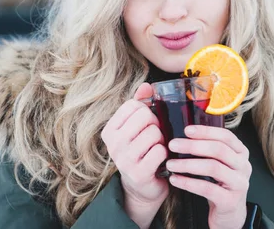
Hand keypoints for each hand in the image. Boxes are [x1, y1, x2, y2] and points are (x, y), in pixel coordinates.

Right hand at [101, 83, 167, 227]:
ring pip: (154, 133)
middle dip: (156, 125)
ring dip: (161, 140)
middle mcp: (113, 144)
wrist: (141, 187)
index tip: (145, 125)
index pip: (134, 105)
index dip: (146, 112)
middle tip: (154, 137)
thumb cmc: (140, 151)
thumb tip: (147, 85)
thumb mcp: (136, 127)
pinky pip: (160, 150)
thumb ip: (140, 104)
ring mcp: (124, 160)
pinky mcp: (138, 173)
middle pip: (145, 116)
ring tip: (155, 149)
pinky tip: (159, 160)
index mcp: (109, 130)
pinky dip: (164, 154)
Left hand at [165, 125, 251, 228]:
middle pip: (219, 150)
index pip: (226, 136)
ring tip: (171, 164)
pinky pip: (207, 188)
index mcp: (241, 153)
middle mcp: (243, 166)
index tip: (186, 130)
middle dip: (192, 145)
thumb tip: (183, 135)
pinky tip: (175, 179)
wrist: (229, 214)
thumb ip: (208, 149)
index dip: (206, 131)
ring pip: (213, 167)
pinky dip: (188, 182)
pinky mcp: (230, 201)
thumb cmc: (220, 184)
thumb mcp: (218, 164)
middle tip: (173, 145)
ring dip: (187, 164)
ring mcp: (239, 184)